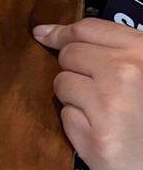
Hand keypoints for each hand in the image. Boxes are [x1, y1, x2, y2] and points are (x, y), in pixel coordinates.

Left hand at [35, 19, 142, 169]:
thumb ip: (121, 53)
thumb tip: (62, 36)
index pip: (89, 29)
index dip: (62, 31)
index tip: (43, 33)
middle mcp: (126, 74)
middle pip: (70, 54)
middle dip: (74, 68)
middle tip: (98, 88)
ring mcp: (109, 106)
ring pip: (63, 83)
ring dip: (75, 97)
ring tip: (107, 113)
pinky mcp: (94, 139)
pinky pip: (66, 115)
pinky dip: (77, 122)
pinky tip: (103, 132)